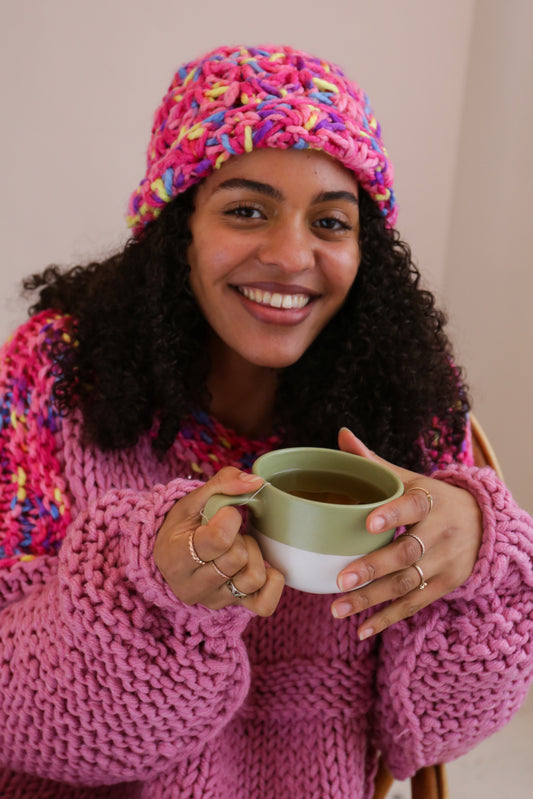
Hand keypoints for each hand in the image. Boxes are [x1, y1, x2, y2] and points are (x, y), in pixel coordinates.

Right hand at [153, 467, 284, 615]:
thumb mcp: (194, 498)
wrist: (174, 556)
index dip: (229, 519)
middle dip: (240, 536)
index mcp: (175, 555)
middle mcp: (191, 586)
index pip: (219, 539)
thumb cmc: (184, 525)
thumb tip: (256, 483)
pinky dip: (272, 582)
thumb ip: (223, 483)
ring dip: (253, 556)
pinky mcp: (232, 608)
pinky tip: (260, 565)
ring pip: (254, 578)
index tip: (223, 514)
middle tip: (230, 533)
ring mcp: (212, 600)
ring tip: (238, 548)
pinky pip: (265, 604)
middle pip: (238, 558)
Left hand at [332, 428, 482, 638]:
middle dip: (372, 568)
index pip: (412, 506)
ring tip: (337, 608)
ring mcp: (445, 563)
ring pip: (406, 583)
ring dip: (371, 599)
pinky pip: (414, 604)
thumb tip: (342, 436)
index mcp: (430, 501)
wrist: (484, 525)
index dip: (391, 515)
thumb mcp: (412, 479)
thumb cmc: (434, 499)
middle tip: (340, 579)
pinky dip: (388, 618)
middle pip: (406, 553)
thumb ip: (376, 464)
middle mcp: (441, 534)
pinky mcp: (444, 586)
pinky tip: (362, 629)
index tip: (367, 523)